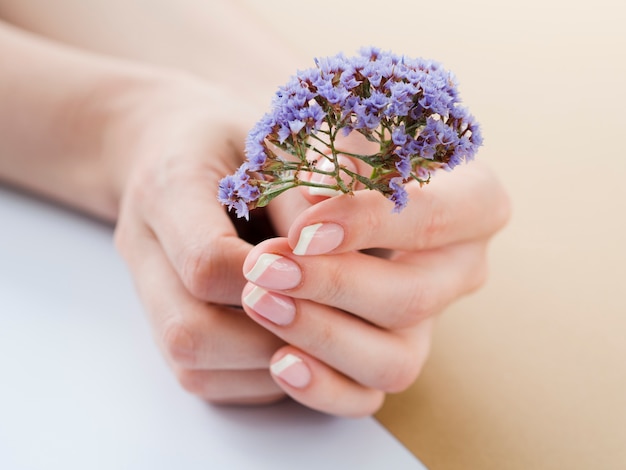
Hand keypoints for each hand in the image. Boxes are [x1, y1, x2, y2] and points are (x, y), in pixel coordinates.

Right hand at [111, 74, 308, 403]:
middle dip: (271, 336)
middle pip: (190, 332)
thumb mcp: (276, 142)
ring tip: (319, 336)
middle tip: (331, 322)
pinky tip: (292, 345)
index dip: (270, 281)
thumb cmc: (236, 141)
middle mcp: (142, 248)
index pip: (206, 260)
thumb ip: (306, 197)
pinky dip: (255, 375)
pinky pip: (203, 376)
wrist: (175, 148)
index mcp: (167, 188)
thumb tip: (346, 260)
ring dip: (266, 362)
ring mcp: (146, 292)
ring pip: (192, 365)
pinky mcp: (162, 322)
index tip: (320, 274)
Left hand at [241, 156, 509, 415]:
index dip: (368, 225)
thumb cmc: (348, 151)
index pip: (434, 218)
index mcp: (474, 203)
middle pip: (411, 298)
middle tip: (265, 268)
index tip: (303, 229)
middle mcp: (461, 269)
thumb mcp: (350, 135)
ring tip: (260, 303)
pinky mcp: (392, 357)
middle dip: (332, 286)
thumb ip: (338, 161)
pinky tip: (277, 362)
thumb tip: (315, 195)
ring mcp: (430, 322)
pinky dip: (322, 388)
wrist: (344, 191)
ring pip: (394, 360)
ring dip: (321, 336)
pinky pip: (367, 396)